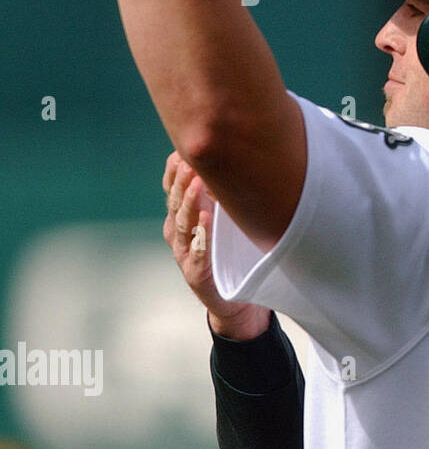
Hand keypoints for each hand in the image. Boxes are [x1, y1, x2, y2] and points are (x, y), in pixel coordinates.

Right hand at [163, 151, 271, 341]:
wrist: (235, 299)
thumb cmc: (232, 253)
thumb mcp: (226, 219)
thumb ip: (221, 194)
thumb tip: (234, 157)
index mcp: (182, 217)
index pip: (173, 188)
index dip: (176, 169)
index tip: (183, 148)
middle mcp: (178, 232)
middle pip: (175, 201)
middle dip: (182, 178)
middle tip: (191, 157)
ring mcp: (184, 253)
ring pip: (182, 222)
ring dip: (189, 200)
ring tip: (198, 182)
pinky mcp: (195, 273)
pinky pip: (196, 251)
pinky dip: (201, 233)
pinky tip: (205, 217)